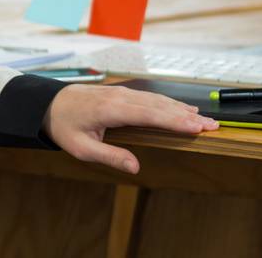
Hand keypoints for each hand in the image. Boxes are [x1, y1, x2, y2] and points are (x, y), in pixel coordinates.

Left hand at [43, 85, 217, 173]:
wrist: (48, 103)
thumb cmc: (65, 127)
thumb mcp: (81, 148)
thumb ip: (109, 157)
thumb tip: (136, 167)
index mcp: (112, 110)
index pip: (150, 115)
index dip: (175, 121)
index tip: (196, 127)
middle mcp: (121, 98)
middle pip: (160, 106)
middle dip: (187, 117)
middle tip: (212, 126)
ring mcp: (123, 93)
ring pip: (158, 100)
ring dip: (182, 110)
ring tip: (204, 120)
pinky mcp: (122, 93)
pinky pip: (151, 98)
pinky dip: (169, 104)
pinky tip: (182, 109)